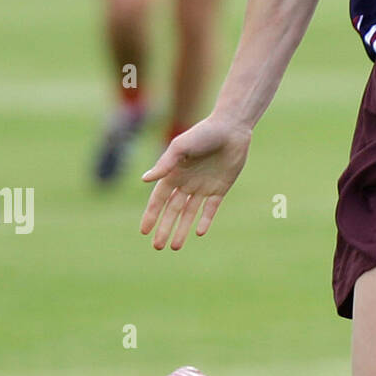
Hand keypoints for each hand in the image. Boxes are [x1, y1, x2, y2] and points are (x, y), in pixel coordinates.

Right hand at [139, 116, 251, 249]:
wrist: (231, 128)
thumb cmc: (203, 133)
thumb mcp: (180, 147)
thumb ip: (165, 164)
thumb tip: (144, 180)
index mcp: (174, 173)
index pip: (158, 199)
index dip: (151, 215)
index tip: (143, 231)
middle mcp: (187, 182)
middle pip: (173, 210)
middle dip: (164, 228)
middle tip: (158, 247)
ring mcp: (203, 186)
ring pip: (190, 213)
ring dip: (182, 229)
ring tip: (175, 247)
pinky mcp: (220, 187)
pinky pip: (211, 208)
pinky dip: (205, 220)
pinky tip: (199, 232)